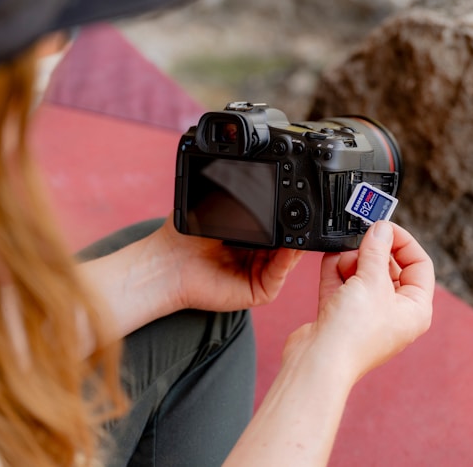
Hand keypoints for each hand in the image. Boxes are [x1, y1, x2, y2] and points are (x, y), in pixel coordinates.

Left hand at [147, 214, 302, 311]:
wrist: (167, 264)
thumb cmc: (187, 237)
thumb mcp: (218, 208)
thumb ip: (242, 199)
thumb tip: (264, 181)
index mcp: (250, 237)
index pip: (277, 227)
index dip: (288, 215)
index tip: (297, 199)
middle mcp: (257, 256)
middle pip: (288, 243)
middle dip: (297, 228)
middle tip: (305, 212)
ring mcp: (259, 274)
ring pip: (288, 259)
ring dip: (297, 243)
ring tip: (303, 226)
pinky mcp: (258, 292)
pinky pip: (278, 275)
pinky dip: (287, 261)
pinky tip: (290, 246)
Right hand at [285, 221, 434, 381]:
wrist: (317, 362)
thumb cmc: (353, 334)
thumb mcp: (372, 281)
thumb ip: (377, 250)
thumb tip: (381, 230)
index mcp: (415, 310)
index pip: (420, 266)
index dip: (404, 242)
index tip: (385, 227)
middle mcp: (394, 314)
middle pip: (389, 269)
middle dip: (372, 253)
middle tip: (360, 239)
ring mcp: (367, 315)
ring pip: (364, 275)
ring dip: (352, 262)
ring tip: (343, 258)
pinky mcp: (342, 316)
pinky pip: (343, 285)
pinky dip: (337, 271)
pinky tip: (331, 259)